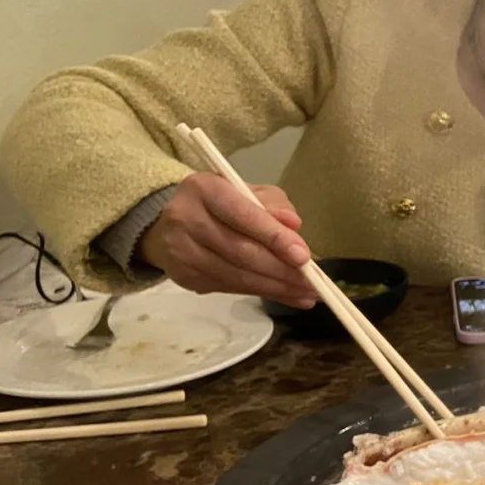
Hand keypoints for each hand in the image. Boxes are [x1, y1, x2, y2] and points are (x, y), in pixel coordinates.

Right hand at [138, 173, 316, 307]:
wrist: (171, 222)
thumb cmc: (221, 203)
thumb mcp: (248, 192)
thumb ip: (273, 204)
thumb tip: (294, 225)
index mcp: (204, 189)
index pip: (243, 215)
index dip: (274, 237)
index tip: (304, 256)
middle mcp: (186, 219)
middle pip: (240, 251)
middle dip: (281, 270)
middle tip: (313, 283)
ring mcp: (181, 251)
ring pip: (235, 275)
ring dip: (275, 288)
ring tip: (307, 294)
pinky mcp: (183, 277)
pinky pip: (229, 288)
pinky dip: (260, 293)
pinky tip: (285, 295)